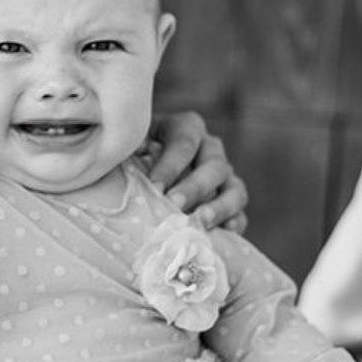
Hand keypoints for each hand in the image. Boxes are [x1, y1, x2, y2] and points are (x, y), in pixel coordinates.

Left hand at [138, 112, 248, 232]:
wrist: (143, 169)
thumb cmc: (132, 155)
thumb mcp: (130, 143)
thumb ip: (128, 147)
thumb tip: (120, 156)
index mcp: (186, 127)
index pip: (184, 142)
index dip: (171, 165)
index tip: (155, 186)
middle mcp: (210, 149)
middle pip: (213, 166)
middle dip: (194, 187)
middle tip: (174, 204)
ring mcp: (225, 176)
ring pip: (235, 189)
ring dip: (219, 207)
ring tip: (200, 221)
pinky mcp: (231, 202)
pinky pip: (241, 213)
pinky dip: (234, 223)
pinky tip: (224, 233)